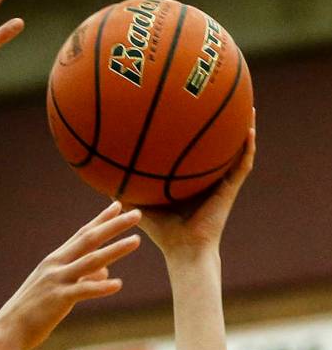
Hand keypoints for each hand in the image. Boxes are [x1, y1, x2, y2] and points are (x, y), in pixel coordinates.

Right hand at [0, 201, 140, 349]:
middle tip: (136, 213)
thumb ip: (82, 276)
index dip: (101, 219)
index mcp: (55, 260)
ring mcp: (57, 280)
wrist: (9, 330)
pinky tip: (118, 284)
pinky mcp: (58, 299)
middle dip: (114, 226)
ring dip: (115, 250)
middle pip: (89, 240)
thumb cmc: (33, 311)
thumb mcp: (59, 288)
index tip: (119, 205)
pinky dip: (101, 286)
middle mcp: (57, 265)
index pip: (82, 234)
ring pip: (91, 261)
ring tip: (136, 241)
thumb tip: (105, 270)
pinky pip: (84, 290)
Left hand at [136, 110, 255, 255]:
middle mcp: (207, 180)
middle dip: (220, 125)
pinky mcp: (230, 190)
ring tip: (247, 104)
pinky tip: (249, 127)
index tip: (189, 110)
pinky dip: (247, 146)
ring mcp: (221, 184)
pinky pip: (243, 164)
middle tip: (220, 100)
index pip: (192, 154)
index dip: (192, 134)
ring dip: (242, 128)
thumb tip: (101, 175)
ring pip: (236, 151)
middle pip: (216, 148)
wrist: (184, 250)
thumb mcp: (140, 205)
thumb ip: (125, 190)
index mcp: (189, 182)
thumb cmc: (162, 234)